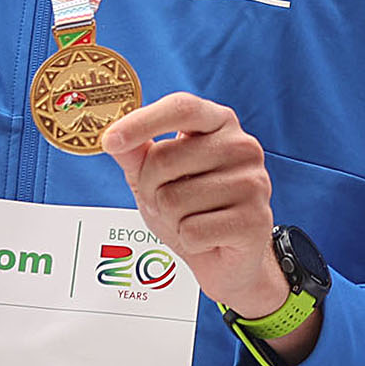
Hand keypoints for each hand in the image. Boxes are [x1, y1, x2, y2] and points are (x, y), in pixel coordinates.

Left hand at [101, 93, 287, 316]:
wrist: (227, 258)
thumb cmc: (191, 209)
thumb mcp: (155, 177)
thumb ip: (135, 155)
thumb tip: (112, 140)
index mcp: (220, 122)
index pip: (182, 107)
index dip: (142, 121)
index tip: (109, 141)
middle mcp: (242, 145)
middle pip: (164, 159)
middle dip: (150, 189)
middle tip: (168, 203)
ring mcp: (254, 182)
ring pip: (174, 200)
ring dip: (170, 219)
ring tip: (192, 220)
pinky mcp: (255, 221)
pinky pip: (192, 231)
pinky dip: (188, 241)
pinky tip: (207, 239)